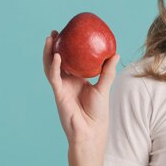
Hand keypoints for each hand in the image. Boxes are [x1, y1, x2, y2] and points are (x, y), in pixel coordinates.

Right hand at [43, 30, 119, 146]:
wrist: (91, 132)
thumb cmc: (98, 114)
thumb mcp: (103, 88)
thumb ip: (107, 72)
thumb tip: (116, 54)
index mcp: (77, 80)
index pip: (70, 61)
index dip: (68, 49)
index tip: (70, 34)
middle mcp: (67, 82)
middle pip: (57, 61)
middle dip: (54, 46)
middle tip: (56, 32)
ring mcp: (61, 88)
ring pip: (51, 66)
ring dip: (49, 52)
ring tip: (50, 38)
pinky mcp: (58, 94)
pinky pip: (54, 78)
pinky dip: (54, 66)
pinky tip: (56, 55)